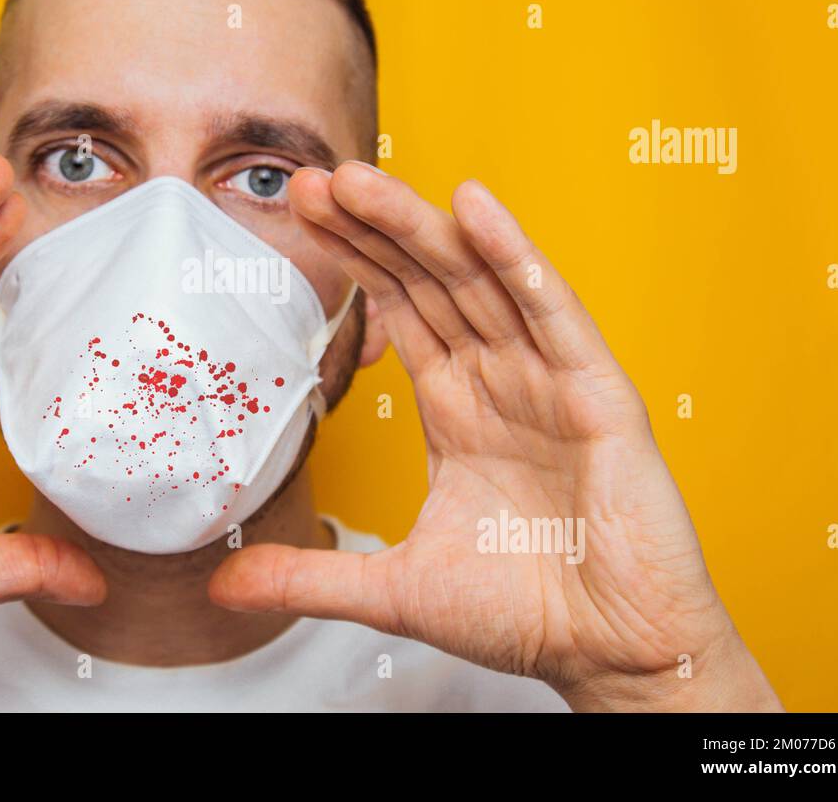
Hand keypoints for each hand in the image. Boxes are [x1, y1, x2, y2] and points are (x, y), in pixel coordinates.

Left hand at [210, 161, 780, 710]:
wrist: (613, 656)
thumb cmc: (528, 614)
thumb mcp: (395, 588)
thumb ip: (311, 575)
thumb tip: (223, 585)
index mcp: (458, 408)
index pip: (400, 310)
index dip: (354, 258)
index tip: (302, 213)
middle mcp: (500, 381)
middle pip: (429, 280)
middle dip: (370, 228)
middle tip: (312, 180)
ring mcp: (549, 380)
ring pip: (480, 281)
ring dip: (421, 227)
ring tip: (360, 180)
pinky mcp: (599, 396)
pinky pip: (554, 314)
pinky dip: (516, 258)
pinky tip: (475, 209)